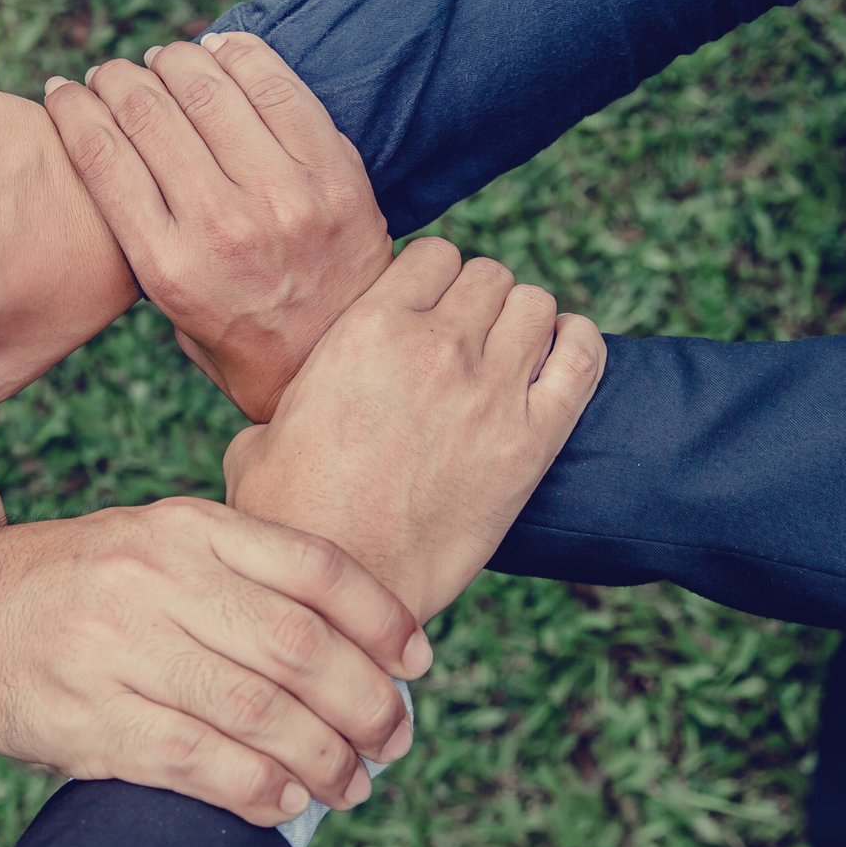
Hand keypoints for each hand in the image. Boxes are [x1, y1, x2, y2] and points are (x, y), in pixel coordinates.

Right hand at [0, 499, 428, 825]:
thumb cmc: (87, 582)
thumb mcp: (161, 541)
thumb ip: (245, 570)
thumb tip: (357, 638)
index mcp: (187, 528)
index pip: (314, 567)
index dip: (381, 619)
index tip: (417, 664)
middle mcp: (156, 579)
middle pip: (298, 647)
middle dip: (365, 704)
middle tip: (394, 737)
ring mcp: (118, 649)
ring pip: (256, 711)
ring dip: (323, 759)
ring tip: (352, 784)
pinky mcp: (88, 718)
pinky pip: (195, 762)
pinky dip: (256, 790)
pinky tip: (284, 802)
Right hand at [42, 32, 391, 420]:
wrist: (350, 371)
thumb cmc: (253, 348)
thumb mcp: (180, 324)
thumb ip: (150, 253)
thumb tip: (118, 170)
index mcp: (171, 270)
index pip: (103, 157)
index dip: (73, 109)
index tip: (63, 91)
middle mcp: (224, 228)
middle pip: (149, 115)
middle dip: (118, 80)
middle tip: (113, 73)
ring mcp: (285, 197)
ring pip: (210, 91)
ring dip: (174, 61)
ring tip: (163, 60)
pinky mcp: (335, 176)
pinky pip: (280, 89)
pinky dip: (242, 56)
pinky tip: (221, 50)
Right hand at [224, 239, 606, 621]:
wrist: (345, 592)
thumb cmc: (292, 520)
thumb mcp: (262, 436)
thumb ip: (297, 391)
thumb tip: (300, 390)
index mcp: (365, 332)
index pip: (430, 254)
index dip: (430, 279)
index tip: (425, 310)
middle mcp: (434, 349)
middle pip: (488, 274)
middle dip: (477, 301)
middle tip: (465, 339)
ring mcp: (489, 394)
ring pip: (535, 305)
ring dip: (523, 322)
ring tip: (508, 353)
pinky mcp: (531, 444)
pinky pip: (583, 357)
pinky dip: (578, 345)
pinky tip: (559, 357)